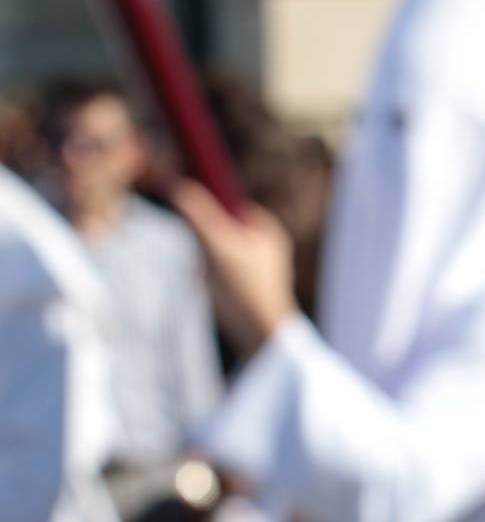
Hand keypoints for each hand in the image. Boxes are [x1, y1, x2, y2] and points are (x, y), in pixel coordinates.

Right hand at [173, 181, 298, 358]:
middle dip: (206, 247)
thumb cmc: (243, 288)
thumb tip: (179, 186)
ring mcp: (261, 270)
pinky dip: (213, 283)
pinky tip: (219, 296)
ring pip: (217, 256)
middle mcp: (269, 247)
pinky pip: (220, 278)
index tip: (199, 230)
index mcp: (268, 230)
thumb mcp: (216, 245)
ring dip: (207, 267)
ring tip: (216, 282)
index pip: (230, 206)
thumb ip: (198, 214)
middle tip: (209, 264)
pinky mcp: (251, 290)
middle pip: (220, 232)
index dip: (209, 215)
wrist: (259, 336)